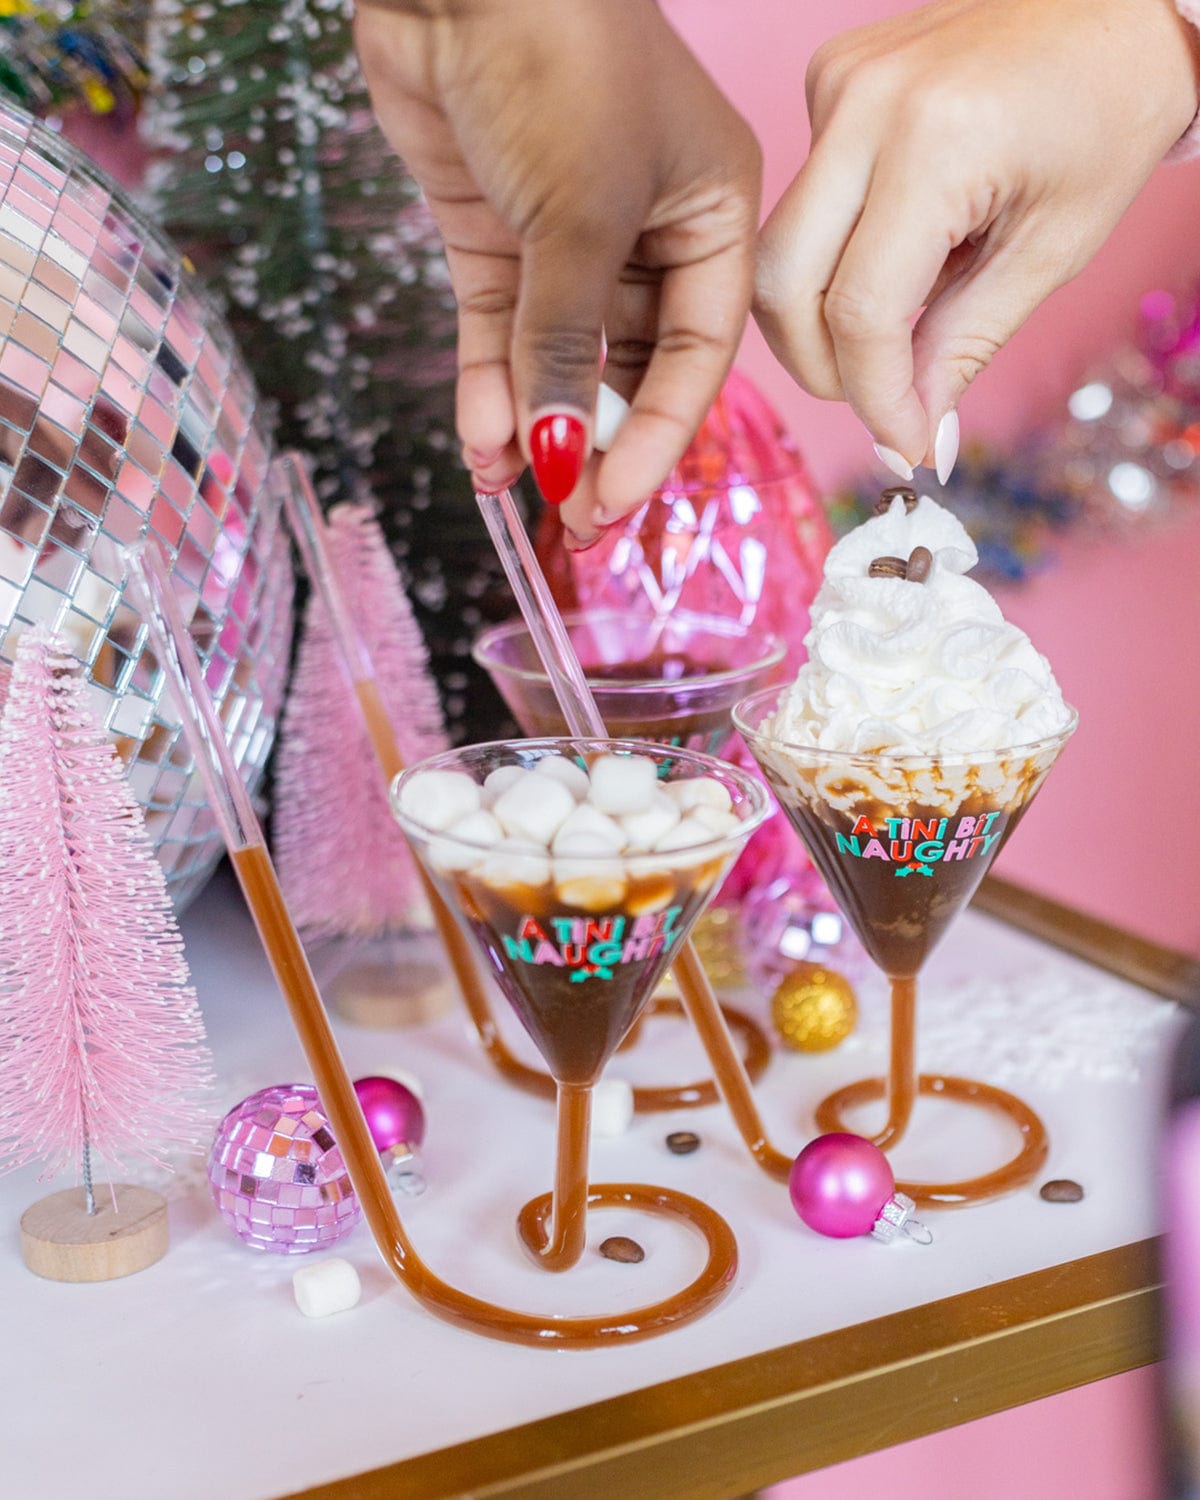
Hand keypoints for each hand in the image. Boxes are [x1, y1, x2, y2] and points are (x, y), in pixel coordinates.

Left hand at [354, 0, 760, 541]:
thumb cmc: (560, 58)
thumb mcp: (581, 219)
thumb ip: (570, 346)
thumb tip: (559, 453)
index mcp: (713, 215)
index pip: (698, 354)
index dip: (659, 437)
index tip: (614, 501)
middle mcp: (650, 230)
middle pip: (632, 367)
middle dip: (596, 443)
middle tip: (569, 518)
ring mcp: (567, 234)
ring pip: (559, 356)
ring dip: (534, 423)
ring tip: (508, 486)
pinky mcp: (499, 231)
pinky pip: (501, 329)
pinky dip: (489, 384)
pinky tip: (480, 439)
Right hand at [754, 0, 1199, 480]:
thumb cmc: (1111, 108)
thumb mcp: (1053, 248)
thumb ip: (965, 345)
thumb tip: (913, 435)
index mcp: (937, 141)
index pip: (860, 310)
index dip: (875, 396)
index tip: (905, 443)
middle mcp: (866, 105)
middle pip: (784, 285)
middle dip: (825, 367)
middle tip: (884, 401)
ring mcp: (838, 85)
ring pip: (781, 252)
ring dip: (825, 317)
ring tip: (901, 324)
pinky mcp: (829, 80)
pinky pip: (804, 203)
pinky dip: (837, 255)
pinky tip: (900, 246)